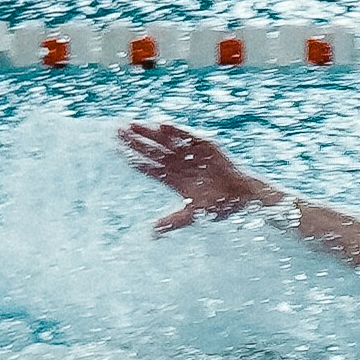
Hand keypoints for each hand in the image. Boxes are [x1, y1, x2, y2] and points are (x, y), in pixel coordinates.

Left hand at [119, 117, 269, 233]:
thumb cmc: (220, 206)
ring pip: (164, 141)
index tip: (116, 150)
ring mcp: (190, 153)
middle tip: (117, 131)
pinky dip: (175, 130)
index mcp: (173, 179)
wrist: (243, 196)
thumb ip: (172, 222)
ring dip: (149, 132)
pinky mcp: (204, 144)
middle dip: (135, 141)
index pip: (148, 167)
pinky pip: (186, 135)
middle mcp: (179, 163)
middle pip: (152, 150)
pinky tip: (161, 125)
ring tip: (132, 125)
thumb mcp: (193, 215)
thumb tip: (152, 234)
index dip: (133, 159)